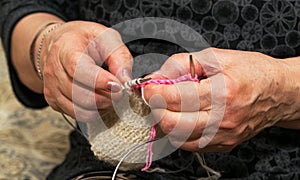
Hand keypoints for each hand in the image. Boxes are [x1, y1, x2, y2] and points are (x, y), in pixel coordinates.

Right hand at [40, 21, 132, 120]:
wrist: (61, 44)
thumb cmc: (86, 40)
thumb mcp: (107, 38)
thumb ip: (120, 57)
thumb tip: (125, 80)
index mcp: (66, 49)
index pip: (78, 69)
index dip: (99, 81)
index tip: (117, 85)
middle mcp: (54, 70)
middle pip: (80, 94)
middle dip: (106, 98)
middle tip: (119, 92)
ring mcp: (51, 87)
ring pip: (79, 109)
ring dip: (101, 107)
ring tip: (110, 96)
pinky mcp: (53, 101)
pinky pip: (76, 115)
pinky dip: (93, 112)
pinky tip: (99, 100)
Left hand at [144, 48, 297, 151]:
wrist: (278, 93)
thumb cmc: (251, 71)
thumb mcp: (217, 57)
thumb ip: (183, 63)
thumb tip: (157, 76)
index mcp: (222, 92)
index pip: (176, 97)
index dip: (154, 91)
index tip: (147, 86)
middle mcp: (223, 118)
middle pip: (173, 123)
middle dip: (155, 109)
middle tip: (153, 96)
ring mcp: (223, 135)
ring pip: (178, 137)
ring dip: (165, 121)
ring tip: (167, 106)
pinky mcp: (224, 145)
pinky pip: (190, 144)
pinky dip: (178, 132)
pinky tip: (181, 117)